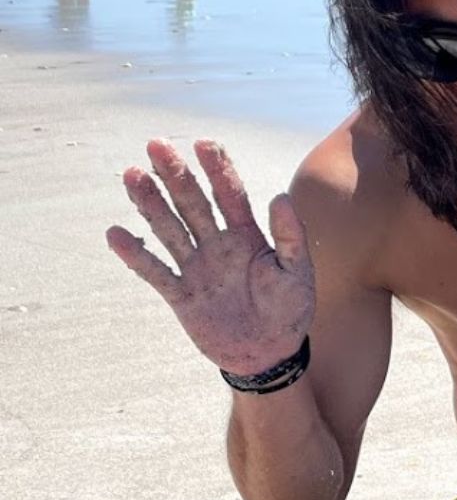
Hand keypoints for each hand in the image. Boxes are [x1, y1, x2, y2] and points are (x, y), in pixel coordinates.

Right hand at [106, 140, 315, 376]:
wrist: (269, 355)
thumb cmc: (289, 311)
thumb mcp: (298, 274)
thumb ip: (291, 238)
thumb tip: (281, 198)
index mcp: (247, 235)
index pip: (229, 195)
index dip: (218, 169)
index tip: (204, 144)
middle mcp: (218, 245)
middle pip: (192, 203)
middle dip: (176, 175)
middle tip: (156, 144)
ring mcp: (197, 267)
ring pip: (169, 229)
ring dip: (150, 204)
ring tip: (132, 176)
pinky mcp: (181, 295)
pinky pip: (155, 272)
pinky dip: (135, 255)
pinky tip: (114, 233)